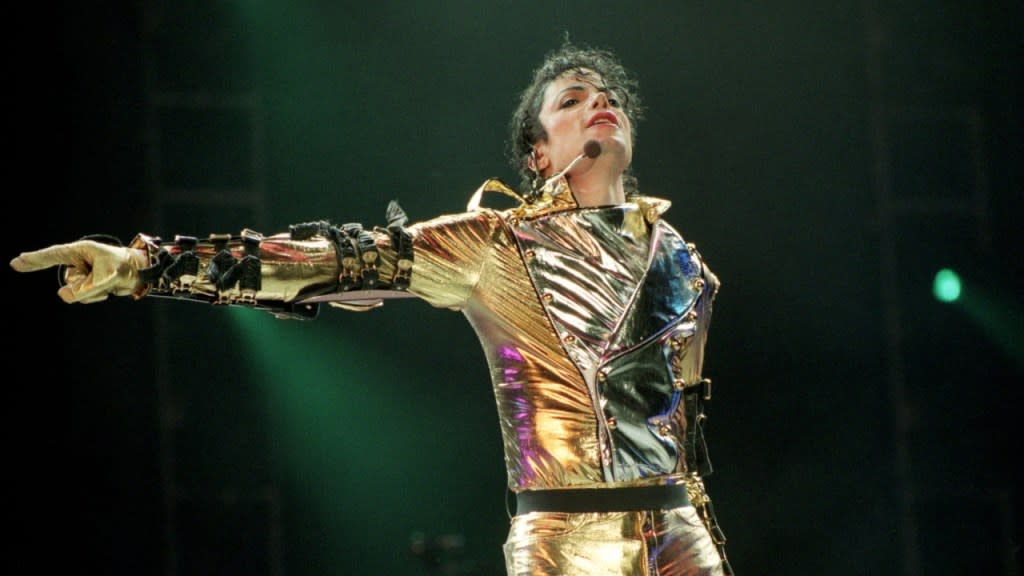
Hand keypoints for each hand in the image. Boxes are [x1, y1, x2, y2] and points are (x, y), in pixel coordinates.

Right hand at [10, 240, 148, 302]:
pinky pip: (82, 296)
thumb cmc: (126, 267)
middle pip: (69, 281)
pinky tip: (108, 290)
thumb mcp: (110, 277)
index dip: (35, 259)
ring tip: (110, 283)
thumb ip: (87, 289)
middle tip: (107, 280)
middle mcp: (77, 262)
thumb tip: (63, 296)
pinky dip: (95, 296)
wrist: (140, 272)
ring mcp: (80, 274)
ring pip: (75, 292)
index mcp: (80, 251)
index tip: (16, 262)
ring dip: (93, 292)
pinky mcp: (84, 284)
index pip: (53, 255)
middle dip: (87, 286)